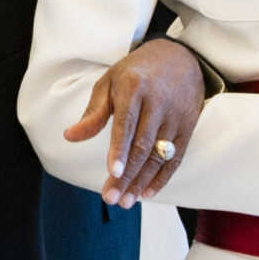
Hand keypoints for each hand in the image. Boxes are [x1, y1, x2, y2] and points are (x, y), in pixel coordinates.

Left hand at [62, 38, 209, 205]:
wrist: (180, 57)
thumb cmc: (136, 72)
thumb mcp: (109, 83)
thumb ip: (93, 113)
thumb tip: (70, 136)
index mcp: (134, 88)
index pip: (127, 124)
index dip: (119, 149)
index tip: (113, 172)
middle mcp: (158, 102)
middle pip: (142, 145)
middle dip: (128, 175)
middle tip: (112, 198)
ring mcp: (176, 116)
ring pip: (159, 155)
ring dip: (142, 181)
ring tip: (126, 201)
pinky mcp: (188, 126)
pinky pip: (177, 158)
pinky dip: (163, 177)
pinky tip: (147, 192)